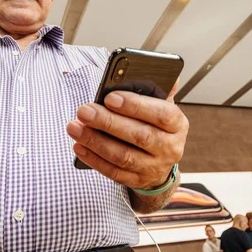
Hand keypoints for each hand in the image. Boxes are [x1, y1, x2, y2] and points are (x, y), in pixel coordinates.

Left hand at [66, 80, 188, 189]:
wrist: (160, 162)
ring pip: (123, 156)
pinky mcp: (137, 181)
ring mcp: (154, 167)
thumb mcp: (160, 106)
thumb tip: (156, 70)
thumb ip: (157, 90)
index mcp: (177, 124)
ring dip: (95, 141)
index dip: (135, 105)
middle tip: (84, 111)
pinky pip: (113, 172)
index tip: (109, 97)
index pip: (161, 114)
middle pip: (139, 135)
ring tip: (74, 127)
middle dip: (108, 122)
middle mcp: (170, 147)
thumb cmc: (154, 125)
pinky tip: (79, 146)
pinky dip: (94, 159)